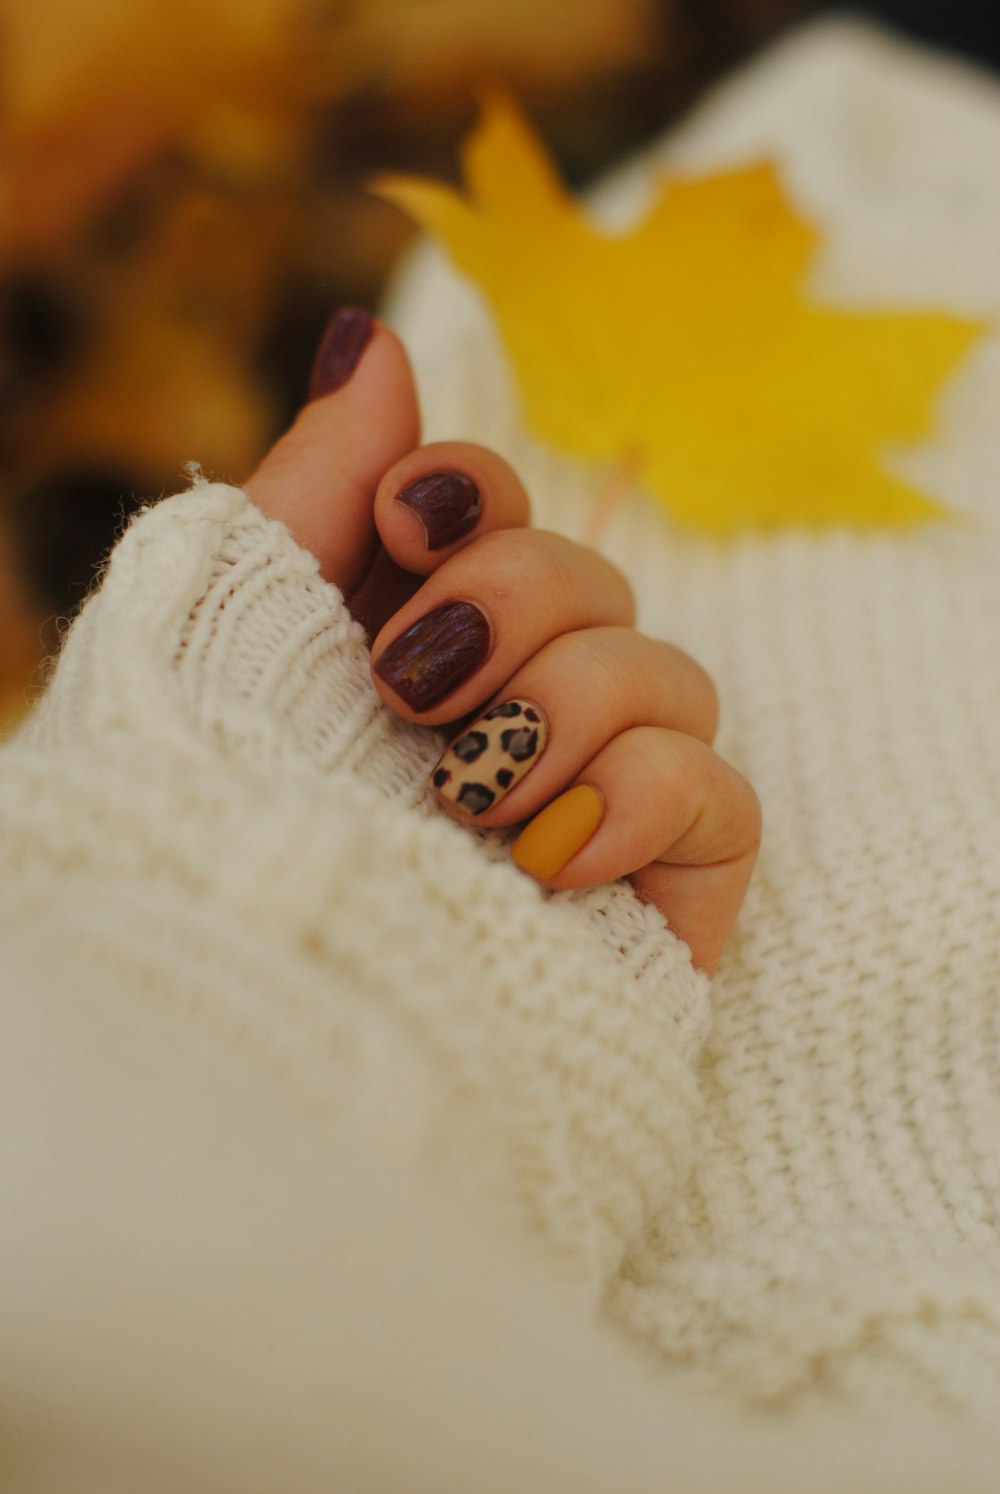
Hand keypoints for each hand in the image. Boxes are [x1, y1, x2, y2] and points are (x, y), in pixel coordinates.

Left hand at [246, 310, 759, 974]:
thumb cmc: (241, 817)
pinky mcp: (664, 879)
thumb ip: (320, 480)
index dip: (472, 492)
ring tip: (460, 797)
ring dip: (561, 713)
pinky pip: (723, 792)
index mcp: (417, 639)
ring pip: (670, 672)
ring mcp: (597, 791)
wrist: (282, 1008)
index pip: (499, 510)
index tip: (405, 523)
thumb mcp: (248, 628)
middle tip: (409, 687)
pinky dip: (640, 803)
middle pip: (589, 577)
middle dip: (508, 607)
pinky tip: (545, 863)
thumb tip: (371, 341)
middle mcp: (515, 704)